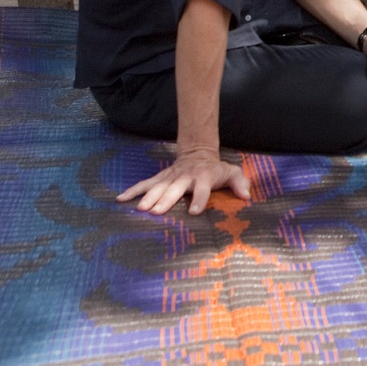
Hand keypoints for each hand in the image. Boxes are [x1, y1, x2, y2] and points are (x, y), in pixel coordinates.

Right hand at [117, 146, 251, 215]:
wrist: (198, 153)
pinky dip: (132, 191)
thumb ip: (240, 183)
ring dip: (148, 197)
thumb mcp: (232, 172)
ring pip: (158, 187)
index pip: (202, 189)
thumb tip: (246, 196)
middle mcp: (184, 177)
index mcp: (203, 177)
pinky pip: (144, 184)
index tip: (194, 212)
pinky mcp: (160, 178)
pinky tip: (120, 199)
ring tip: (140, 209)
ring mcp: (170, 177)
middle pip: (175, 189)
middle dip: (165, 200)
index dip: (199, 199)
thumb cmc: (216, 169)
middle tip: (155, 212)